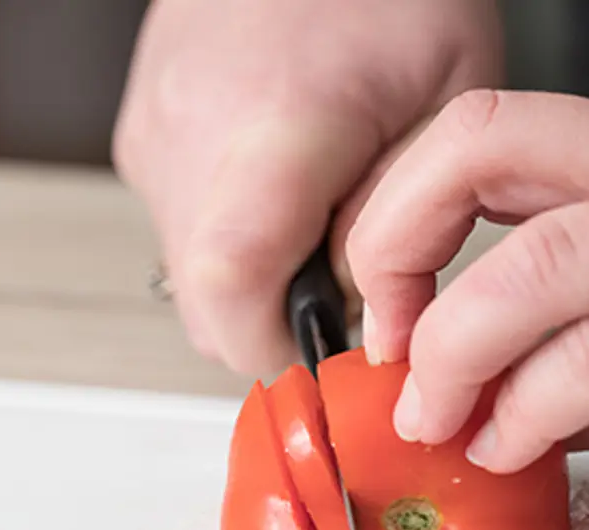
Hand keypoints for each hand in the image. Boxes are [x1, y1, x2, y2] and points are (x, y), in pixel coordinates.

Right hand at [112, 0, 501, 374]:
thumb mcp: (448, 104)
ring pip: (191, 275)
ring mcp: (155, 134)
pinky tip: (289, 197)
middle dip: (283, 329)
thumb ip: (402, 220)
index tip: (335, 365)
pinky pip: (182, 229)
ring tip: (324, 224)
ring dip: (260, 286)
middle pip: (207, 303)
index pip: (235, 281)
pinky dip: (236, 243)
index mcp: (280, 123)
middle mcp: (192, 133)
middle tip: (351, 295)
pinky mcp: (141, 134)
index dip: (281, 351)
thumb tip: (365, 319)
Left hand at [346, 87, 588, 473]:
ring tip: (437, 411)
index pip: (485, 135)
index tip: (390, 299)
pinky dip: (530, 410)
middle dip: (394, 249)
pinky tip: (516, 441)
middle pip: (479, 150)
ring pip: (533, 266)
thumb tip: (510, 403)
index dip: (401, 210)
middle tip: (391, 341)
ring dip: (453, 350)